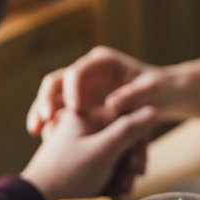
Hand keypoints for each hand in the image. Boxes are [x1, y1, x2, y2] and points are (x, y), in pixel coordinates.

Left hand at [21, 105, 157, 199]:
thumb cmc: (68, 175)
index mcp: (84, 116)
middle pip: (121, 139)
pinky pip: (105, 169)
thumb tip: (152, 109)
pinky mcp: (80, 166)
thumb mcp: (103, 150)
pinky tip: (110, 192)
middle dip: (129, 162)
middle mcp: (82, 129)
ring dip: (122, 175)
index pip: (124, 118)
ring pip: (115, 156)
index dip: (136, 141)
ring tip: (118, 190)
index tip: (137, 161)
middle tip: (130, 179)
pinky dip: (111, 180)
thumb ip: (129, 129)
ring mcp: (81, 148)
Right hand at [27, 46, 167, 135]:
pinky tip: (42, 136)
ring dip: (41, 111)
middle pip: (57, 81)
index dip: (73, 89)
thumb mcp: (152, 92)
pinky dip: (49, 122)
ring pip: (52, 96)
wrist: (162, 97)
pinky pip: (58, 111)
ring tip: (36, 130)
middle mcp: (87, 71)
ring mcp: (80, 87)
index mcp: (103, 62)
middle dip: (47, 98)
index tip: (74, 109)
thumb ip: (133, 96)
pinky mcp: (78, 103)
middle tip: (45, 118)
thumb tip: (112, 105)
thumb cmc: (159, 91)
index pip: (79, 71)